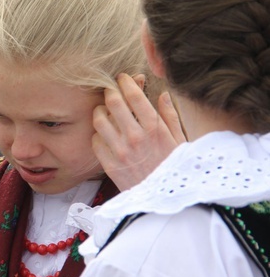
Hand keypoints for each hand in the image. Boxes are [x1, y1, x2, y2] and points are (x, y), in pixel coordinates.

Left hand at [92, 74, 185, 190]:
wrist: (166, 199)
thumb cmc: (176, 167)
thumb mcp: (180, 140)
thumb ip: (169, 115)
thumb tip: (162, 94)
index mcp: (154, 128)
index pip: (134, 96)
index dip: (125, 82)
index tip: (122, 78)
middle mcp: (135, 137)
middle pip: (113, 103)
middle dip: (110, 92)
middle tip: (110, 90)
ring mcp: (120, 151)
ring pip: (99, 120)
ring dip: (100, 112)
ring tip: (105, 111)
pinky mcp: (109, 165)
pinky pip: (95, 141)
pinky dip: (98, 134)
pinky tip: (105, 134)